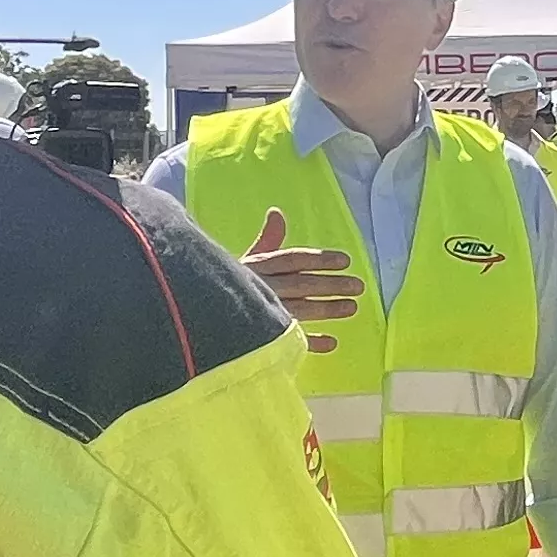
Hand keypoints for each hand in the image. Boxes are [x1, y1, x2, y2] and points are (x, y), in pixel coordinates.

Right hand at [240, 209, 363, 353]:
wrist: (197, 316)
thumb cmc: (229, 284)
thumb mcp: (247, 260)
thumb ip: (267, 241)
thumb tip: (277, 213)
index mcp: (260, 267)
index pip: (293, 260)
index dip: (319, 259)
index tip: (345, 261)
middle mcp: (263, 287)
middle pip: (302, 284)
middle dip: (331, 285)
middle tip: (358, 286)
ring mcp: (263, 313)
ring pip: (300, 309)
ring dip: (327, 309)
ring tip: (352, 308)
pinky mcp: (261, 338)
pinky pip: (288, 339)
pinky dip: (310, 342)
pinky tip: (332, 343)